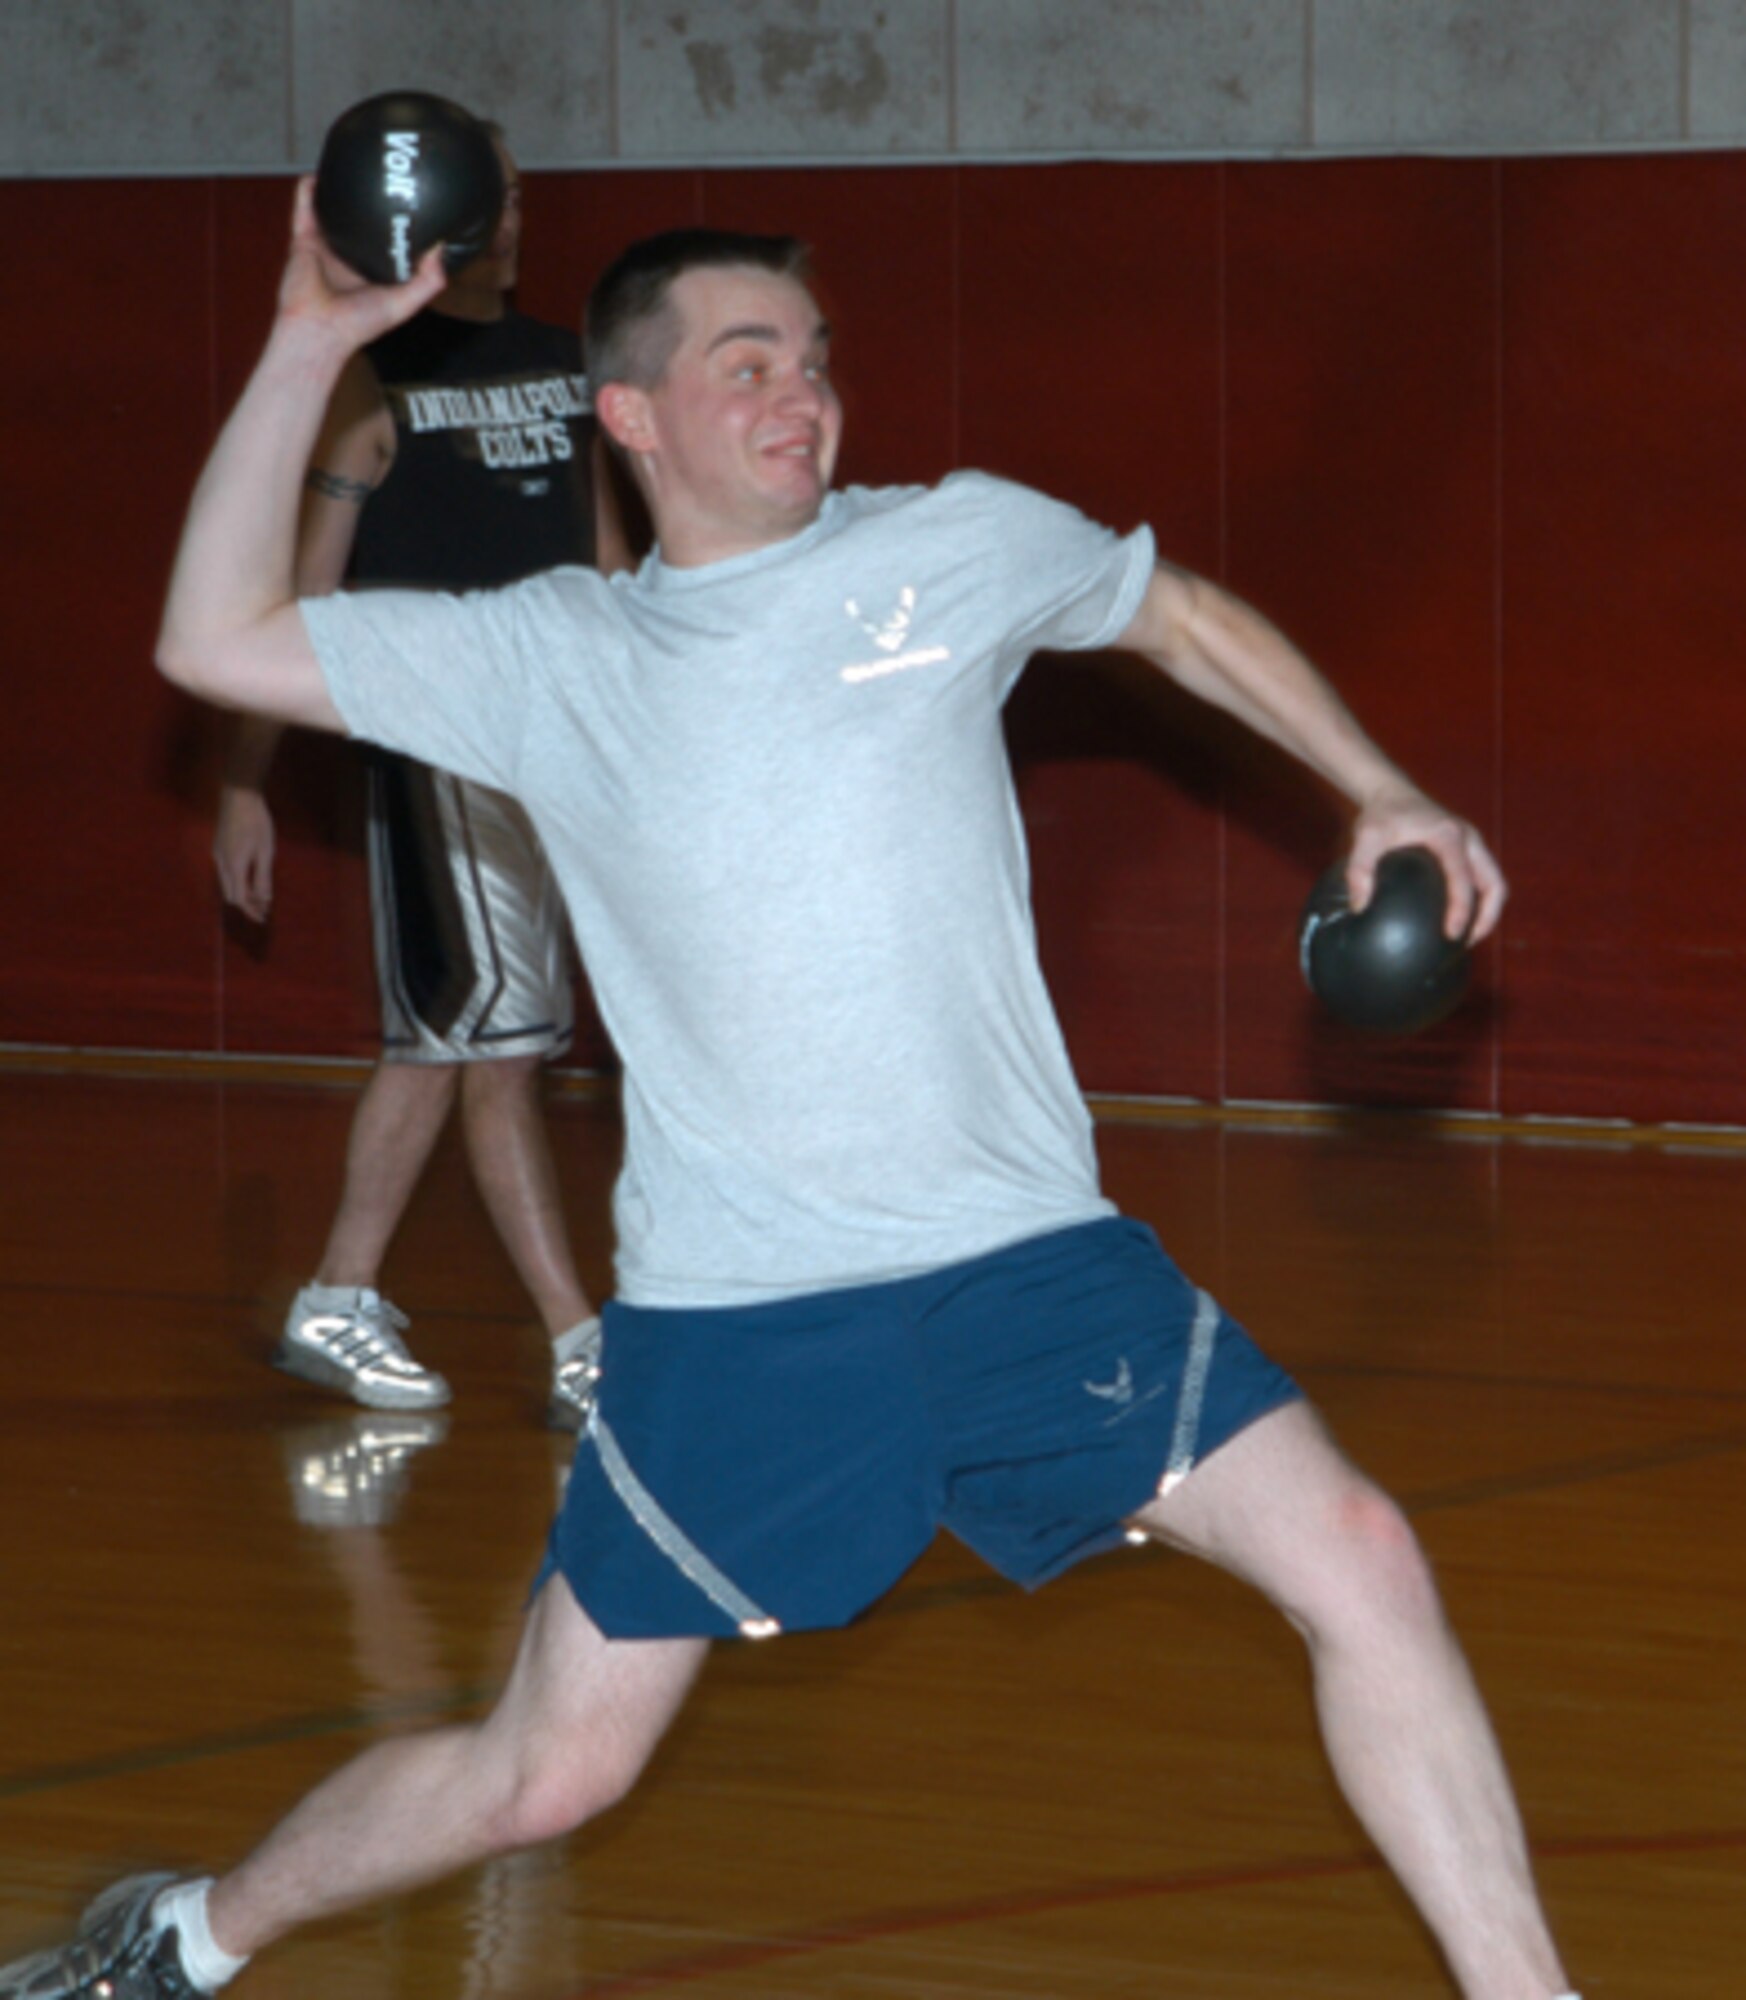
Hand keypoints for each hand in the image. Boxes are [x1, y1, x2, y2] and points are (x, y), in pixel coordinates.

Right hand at [214, 785, 275, 921]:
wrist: (238, 795)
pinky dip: (237, 881)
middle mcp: (221, 863)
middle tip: (263, 910)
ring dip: (242, 893)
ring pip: (226, 884)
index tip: (263, 918)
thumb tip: (264, 900)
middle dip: (246, 905)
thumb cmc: (256, 821)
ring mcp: (217, 854)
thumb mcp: (265, 851)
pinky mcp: (218, 847)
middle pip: (230, 894)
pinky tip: (250, 879)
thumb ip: (263, 877)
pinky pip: (225, 872)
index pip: (239, 898)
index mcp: (234, 866)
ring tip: (259, 897)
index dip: (251, 910)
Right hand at [276, 177, 449, 353]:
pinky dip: (307, 191)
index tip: (413, 202)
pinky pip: (304, 209)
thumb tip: (442, 248)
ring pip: (333, 211)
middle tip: (383, 176)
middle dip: (370, 201)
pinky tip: (314, 173)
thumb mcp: (406, 304)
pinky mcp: (304, 241)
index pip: (390, 242)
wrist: (319, 329)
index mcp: (373, 271)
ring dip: (338, 191)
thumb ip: (429, 280)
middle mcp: (350, 257)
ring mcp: (327, 247)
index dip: (400, 225)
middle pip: (361, 222)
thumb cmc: (360, 324)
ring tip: (349, 166)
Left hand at [1347, 789, 1506, 942]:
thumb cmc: (1380, 815)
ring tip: (1467, 938)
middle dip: (1488, 916)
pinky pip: (1481, 878)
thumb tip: (1359, 907)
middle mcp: (1469, 839)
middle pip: (1495, 883)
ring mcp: (1472, 843)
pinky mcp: (1468, 848)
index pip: (1463, 878)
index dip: (1462, 909)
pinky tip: (1455, 920)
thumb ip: (1359, 869)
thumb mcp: (1365, 837)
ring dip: (1488, 911)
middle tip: (1468, 942)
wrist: (1392, 791)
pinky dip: (1477, 900)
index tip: (1451, 934)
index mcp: (1450, 836)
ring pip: (1493, 882)